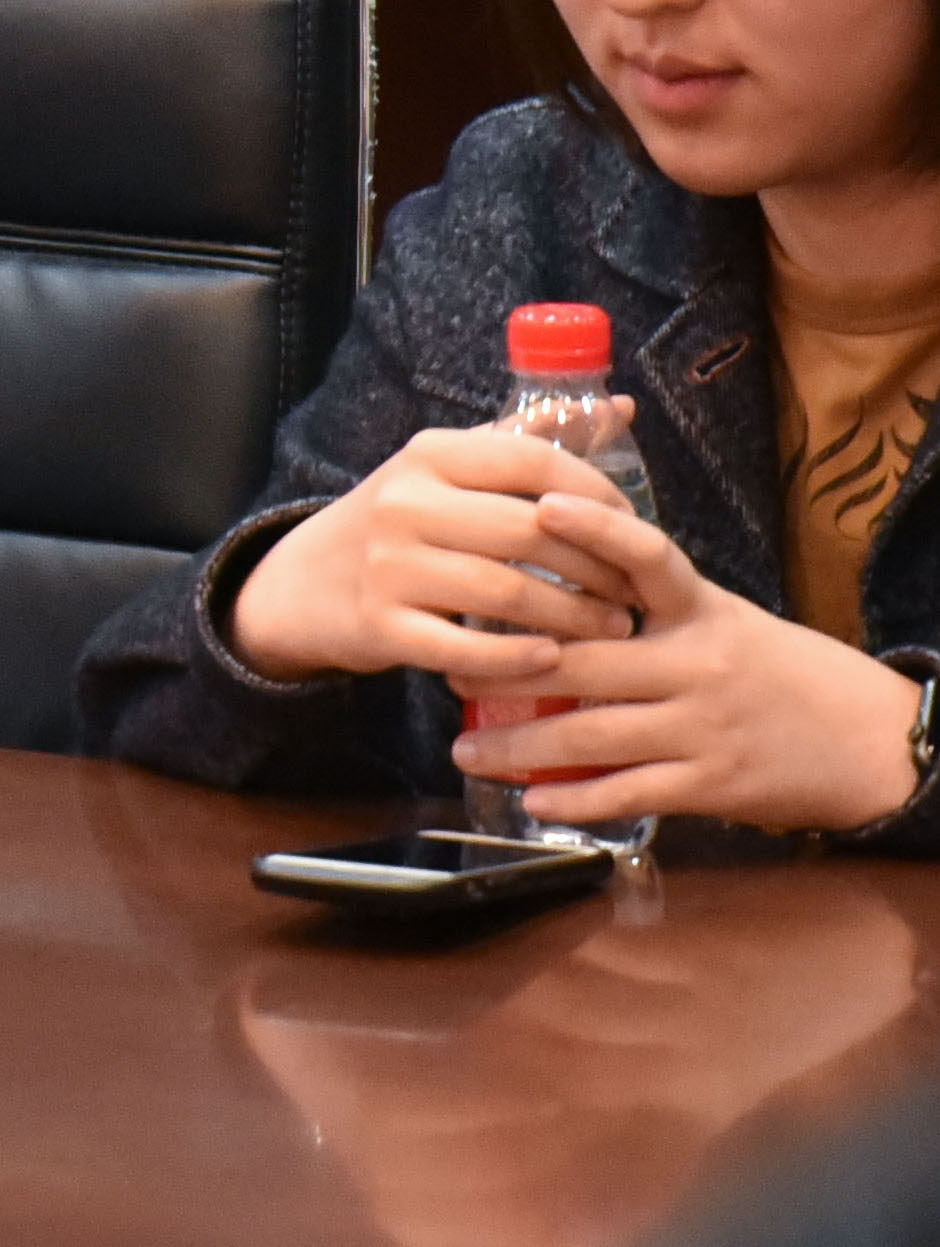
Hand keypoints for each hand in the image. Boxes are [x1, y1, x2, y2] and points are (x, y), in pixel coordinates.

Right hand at [227, 419, 643, 683]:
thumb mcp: (447, 470)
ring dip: (574, 617)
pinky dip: (520, 659)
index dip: (598, 497)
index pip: (533, 461)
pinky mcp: (383, 627)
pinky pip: (468, 651)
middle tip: (633, 593)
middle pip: (530, 532)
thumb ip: (527, 441)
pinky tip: (553, 659)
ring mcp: (390, 567)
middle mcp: (405, 503)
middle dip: (598, 568)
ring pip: (507, 593)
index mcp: (428, 455)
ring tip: (611, 627)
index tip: (633, 529)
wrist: (303, 584)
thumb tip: (622, 406)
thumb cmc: (398, 523)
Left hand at [452, 491, 928, 831]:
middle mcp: (696, 663)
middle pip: (584, 662)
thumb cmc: (769, 666)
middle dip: (506, 671)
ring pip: (591, 736)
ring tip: (465, 749)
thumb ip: (646, 599)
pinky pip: (628, 793)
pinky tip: (530, 800)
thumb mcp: (718, 616)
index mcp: (699, 609)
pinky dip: (575, 800)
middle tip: (444, 674)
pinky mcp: (710, 783)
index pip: (649, 556)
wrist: (862, 738)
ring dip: (519, 748)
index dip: (598, 528)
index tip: (540, 506)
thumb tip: (547, 572)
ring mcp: (701, 725)